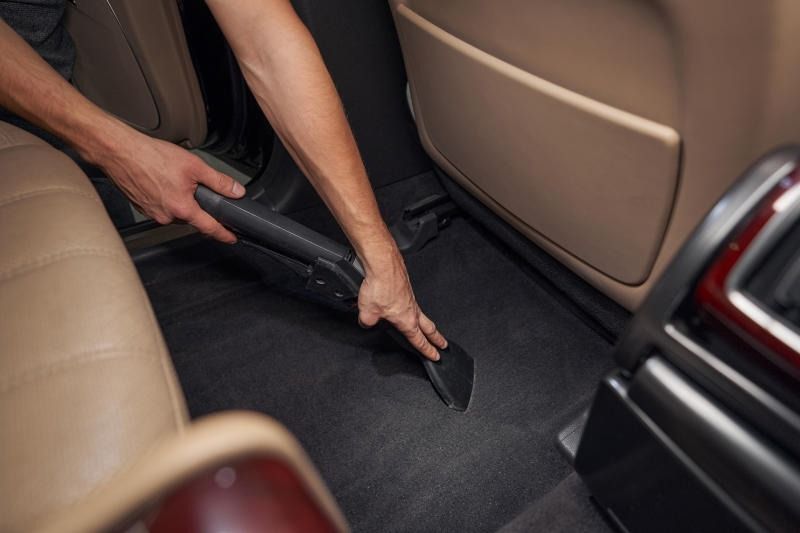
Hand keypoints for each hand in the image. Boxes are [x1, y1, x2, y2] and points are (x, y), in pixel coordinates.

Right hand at [88, 129, 244, 242]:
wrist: (119, 152)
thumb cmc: (150, 156)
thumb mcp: (194, 166)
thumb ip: (219, 181)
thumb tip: (235, 191)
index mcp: (181, 209)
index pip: (209, 227)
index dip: (223, 234)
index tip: (232, 238)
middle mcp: (166, 216)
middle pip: (192, 217)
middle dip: (197, 205)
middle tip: (194, 184)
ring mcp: (152, 214)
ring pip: (176, 212)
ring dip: (181, 200)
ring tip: (173, 178)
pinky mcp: (142, 208)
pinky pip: (162, 207)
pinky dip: (167, 197)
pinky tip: (162, 181)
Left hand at [357, 246, 446, 360]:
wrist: (383, 264)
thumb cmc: (380, 287)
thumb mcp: (367, 313)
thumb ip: (367, 322)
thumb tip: (367, 322)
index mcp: (406, 320)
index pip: (419, 340)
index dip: (427, 350)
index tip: (435, 356)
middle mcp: (412, 309)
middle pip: (428, 328)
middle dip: (437, 338)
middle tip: (443, 344)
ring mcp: (410, 297)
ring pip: (421, 314)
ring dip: (426, 323)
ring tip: (428, 329)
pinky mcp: (405, 287)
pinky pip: (411, 302)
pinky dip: (413, 308)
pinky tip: (405, 307)